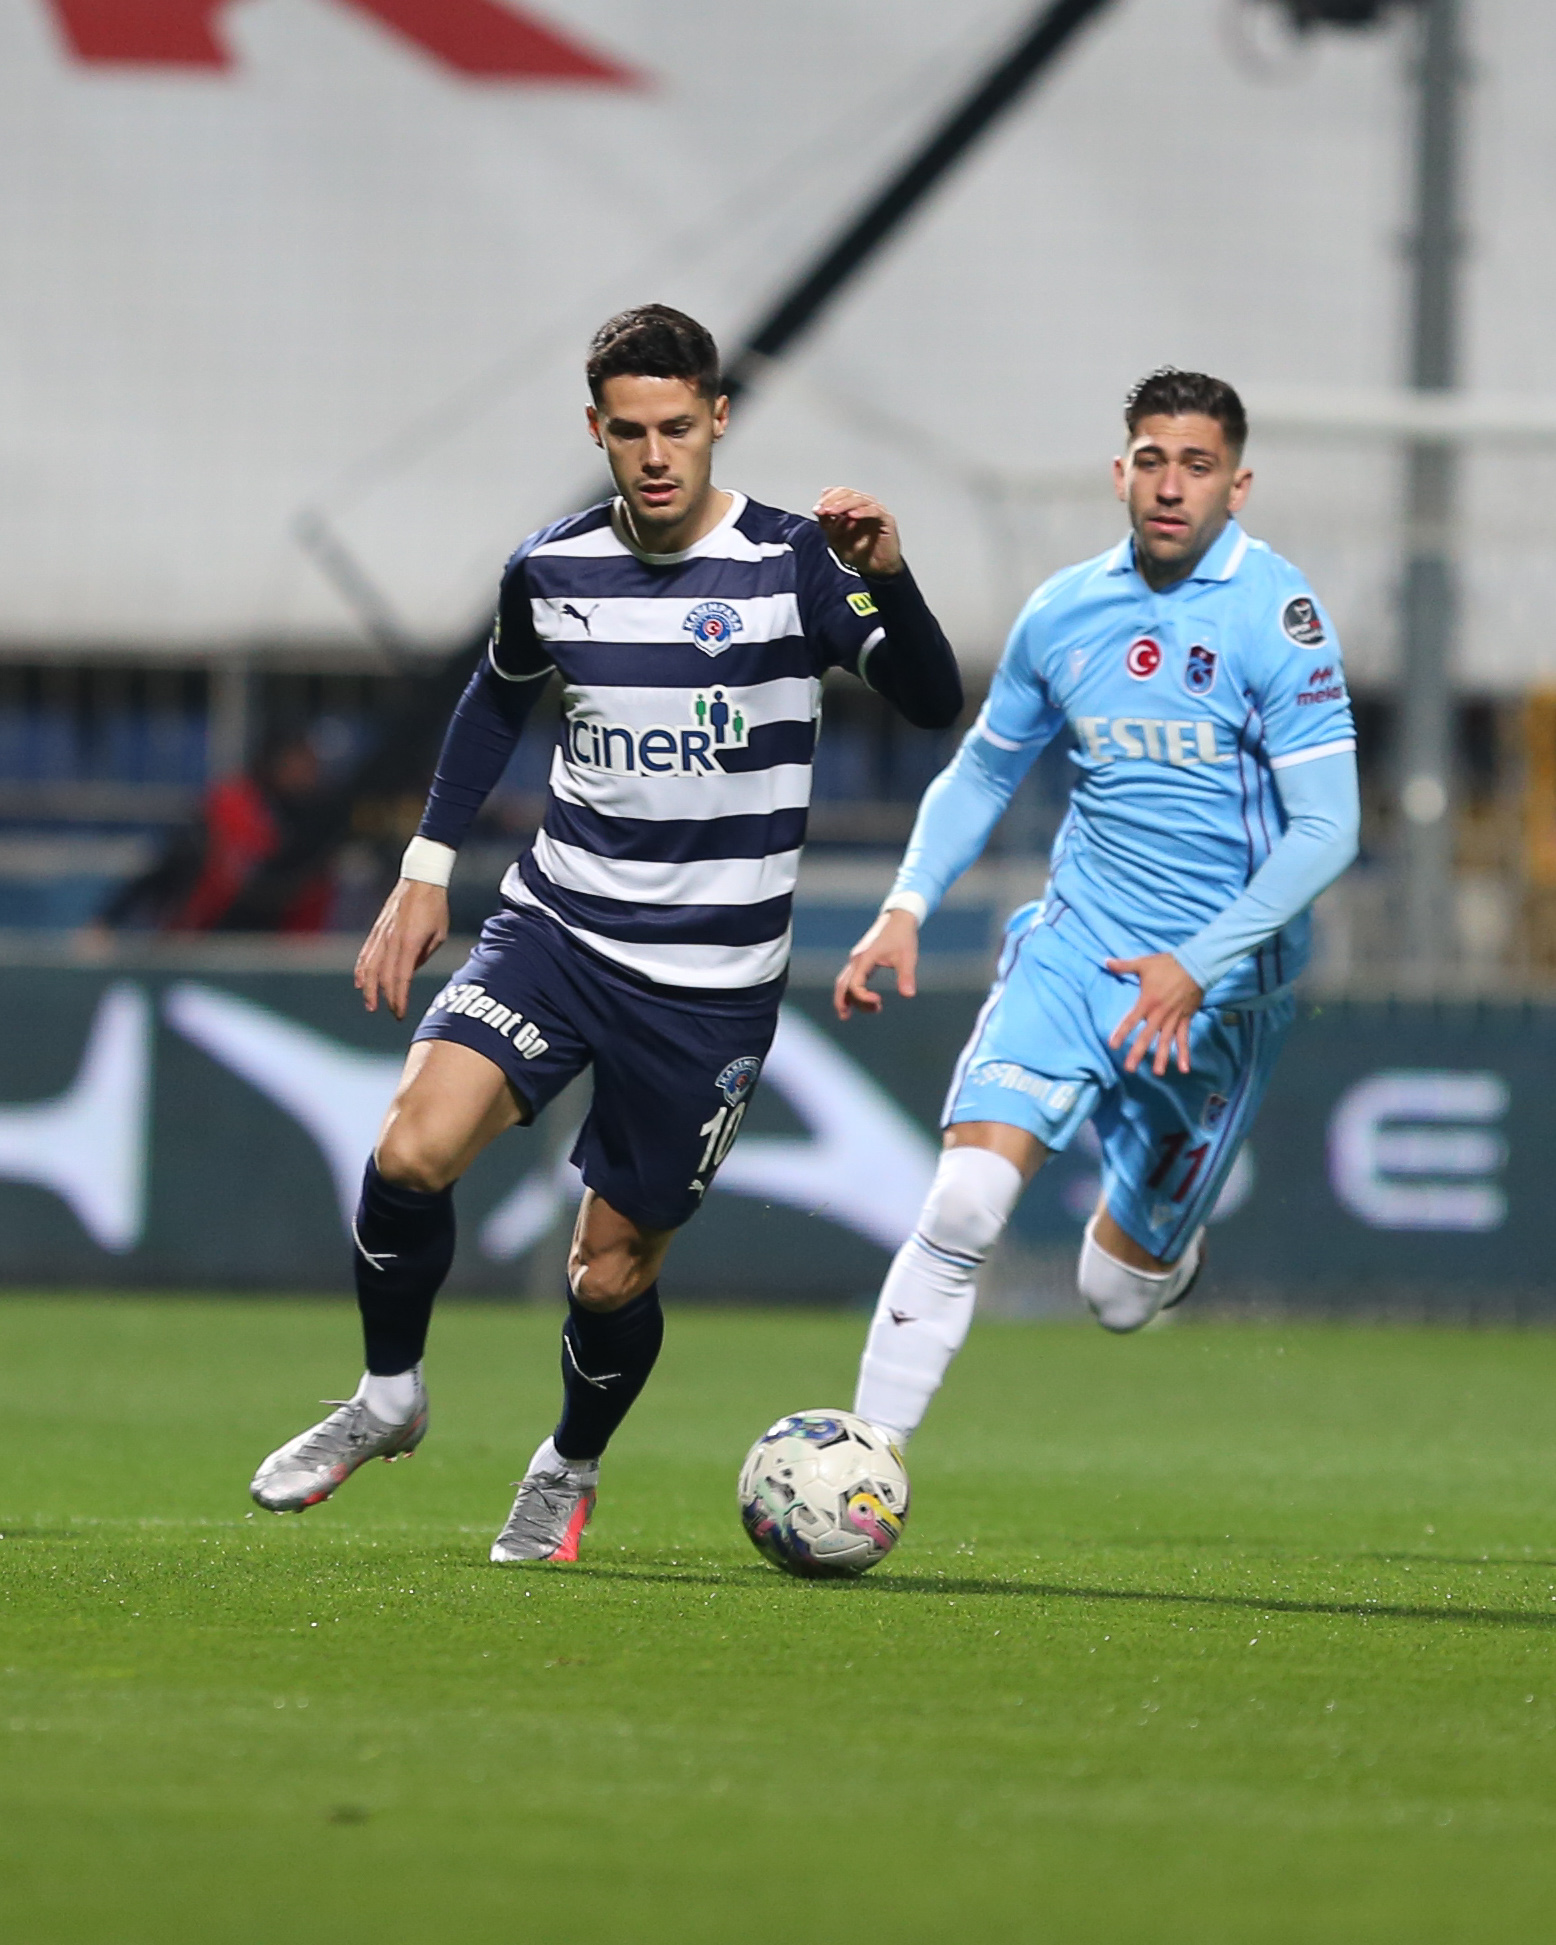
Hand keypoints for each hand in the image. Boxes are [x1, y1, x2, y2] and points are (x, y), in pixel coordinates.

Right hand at [355, 879, 449, 1019]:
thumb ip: (424, 955)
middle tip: (390, 1013)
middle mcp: (392, 941)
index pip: (402, 979)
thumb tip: (409, 972)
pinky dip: (361, 970)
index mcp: (410, 943)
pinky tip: (359, 982)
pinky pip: (366, 954)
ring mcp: (381, 935)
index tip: (400, 1014)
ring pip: (370, 967)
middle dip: (387, 998)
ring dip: (369, 989)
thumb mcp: (439, 934)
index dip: (399, 999)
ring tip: (370, 1005)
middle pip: (384, 977)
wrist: (421, 880)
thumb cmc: (435, 908)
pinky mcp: (377, 930)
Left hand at [813, 487, 902, 577]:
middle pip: (847, 493)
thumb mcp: (836, 540)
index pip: (838, 494)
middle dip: (832, 500)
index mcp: (851, 507)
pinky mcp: (886, 519)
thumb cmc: (860, 553)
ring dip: (843, 504)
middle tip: (823, 510)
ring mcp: (875, 510)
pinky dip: (863, 511)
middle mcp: (863, 505)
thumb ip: (827, 525)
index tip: (816, 510)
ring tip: (833, 511)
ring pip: (859, 499)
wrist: (877, 568)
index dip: (826, 499)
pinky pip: (874, 510)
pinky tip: (852, 515)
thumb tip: (819, 510)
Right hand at [834, 908, 918, 1019]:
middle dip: (842, 1001)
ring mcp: (857, 958)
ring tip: (872, 1010)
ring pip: (845, 981)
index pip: (854, 984)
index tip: (879, 1002)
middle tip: (845, 1018)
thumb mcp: (908, 957)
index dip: (863, 997)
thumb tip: (908, 995)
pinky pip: (851, 977)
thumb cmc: (903, 936)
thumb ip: (906, 976)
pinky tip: (867, 998)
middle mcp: (856, 959)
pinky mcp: (861, 958)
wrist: (898, 917)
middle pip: (842, 984)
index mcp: (864, 959)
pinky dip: (853, 990)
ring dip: (850, 997)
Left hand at [1105, 952, 1203, 1076]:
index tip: (1112, 1045)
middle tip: (1130, 1068)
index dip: (1121, 1032)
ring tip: (1157, 1073)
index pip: (1130, 1020)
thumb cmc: (1168, 964)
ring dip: (1161, 1057)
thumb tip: (1106, 961)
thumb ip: (1124, 965)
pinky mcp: (1185, 1019)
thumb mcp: (1144, 963)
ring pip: (1166, 1041)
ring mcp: (1173, 1018)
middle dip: (1137, 1052)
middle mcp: (1159, 1014)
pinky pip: (1184, 1038)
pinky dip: (1184, 1053)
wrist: (1196, 964)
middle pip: (1147, 1036)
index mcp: (1147, 1001)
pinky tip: (1184, 1068)